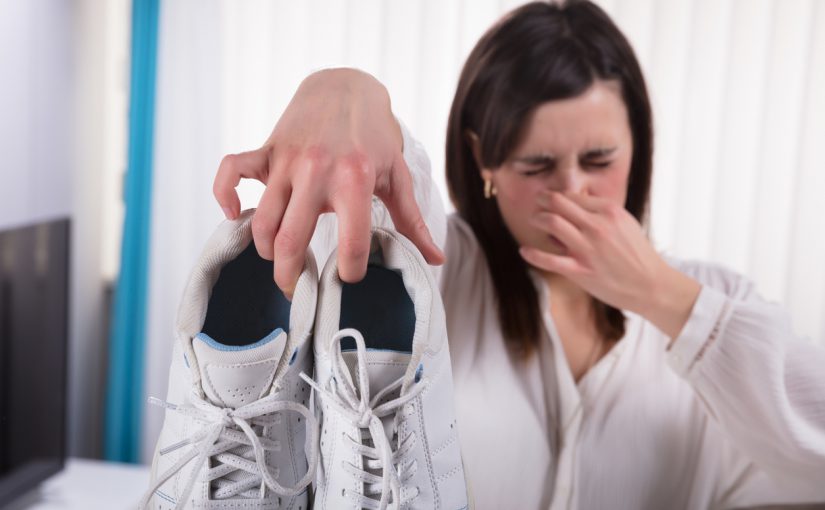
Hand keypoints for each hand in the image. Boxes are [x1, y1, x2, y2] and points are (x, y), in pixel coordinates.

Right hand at [213, 68, 443, 298]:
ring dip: (265, 250)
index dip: (349, 272)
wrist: (346, 87)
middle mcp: (317, 171)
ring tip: (278, 261)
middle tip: (297, 292)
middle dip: (291, 277)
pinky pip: (230, 172)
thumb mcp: (397, 176)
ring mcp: (287, 161)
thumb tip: (436, 260)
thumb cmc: (374, 136)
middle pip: (291, 241)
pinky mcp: (266, 150)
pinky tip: (234, 215)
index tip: (348, 277)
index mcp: (355, 181)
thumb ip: (412, 221)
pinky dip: (224, 195)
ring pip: (262, 221)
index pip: (350, 245)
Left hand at [519, 190, 700, 338]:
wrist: (650, 285)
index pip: (573, 196)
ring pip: (551, 223)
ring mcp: (588, 249)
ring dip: (537, 219)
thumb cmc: (636, 254)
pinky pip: (549, 259)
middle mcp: (597, 226)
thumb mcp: (624, 223)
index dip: (558, 197)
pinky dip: (532, 254)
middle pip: (558, 203)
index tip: (551, 200)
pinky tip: (524, 250)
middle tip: (537, 203)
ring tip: (534, 221)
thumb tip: (574, 204)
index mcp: (609, 211)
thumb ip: (601, 212)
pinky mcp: (580, 271)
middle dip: (543, 200)